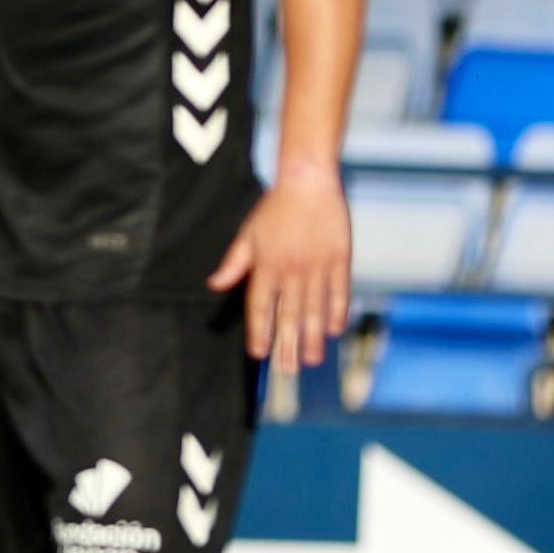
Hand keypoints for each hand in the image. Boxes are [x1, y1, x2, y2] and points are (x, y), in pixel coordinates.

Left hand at [211, 160, 350, 368]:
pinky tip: (333, 331)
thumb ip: (234, 263)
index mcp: (266, 265)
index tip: (259, 353)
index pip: (260, 305)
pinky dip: (336, 312)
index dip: (259, 330)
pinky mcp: (339, 258)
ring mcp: (317, 265)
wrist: (308, 182)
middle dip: (286, 344)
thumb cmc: (274, 209)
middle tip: (287, 370)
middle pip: (288, 313)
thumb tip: (214, 285)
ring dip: (311, 336)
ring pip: (314, 308)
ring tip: (310, 360)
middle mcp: (291, 269)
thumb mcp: (248, 234)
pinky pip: (339, 291)